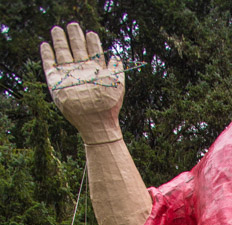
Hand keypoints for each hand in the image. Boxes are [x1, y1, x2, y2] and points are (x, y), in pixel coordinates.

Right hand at [40, 23, 124, 143]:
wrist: (96, 123)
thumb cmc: (108, 106)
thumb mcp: (117, 85)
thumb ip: (117, 70)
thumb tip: (116, 56)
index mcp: (95, 71)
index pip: (93, 51)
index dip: (92, 42)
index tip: (91, 33)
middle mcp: (82, 71)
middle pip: (77, 48)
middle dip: (75, 35)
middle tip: (73, 25)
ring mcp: (69, 76)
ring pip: (63, 53)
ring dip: (60, 41)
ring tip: (58, 30)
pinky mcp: (56, 83)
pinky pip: (49, 65)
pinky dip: (47, 55)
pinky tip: (45, 46)